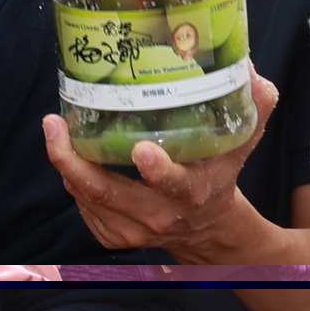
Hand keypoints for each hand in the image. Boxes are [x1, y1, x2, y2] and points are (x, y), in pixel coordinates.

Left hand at [38, 76, 280, 258]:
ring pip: (88, 198)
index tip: (141, 148)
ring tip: (55, 129)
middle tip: (55, 124)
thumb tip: (253, 73)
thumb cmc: (218, 177)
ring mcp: (133, 231)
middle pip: (108, 194)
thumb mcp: (240, 146)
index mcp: (192, 193)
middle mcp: (159, 216)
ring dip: (67, 165)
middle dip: (75, 161)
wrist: (207, 229)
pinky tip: (68, 153)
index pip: (174, 186)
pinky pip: (84, 206)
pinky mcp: (113, 237)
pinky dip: (73, 179)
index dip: (158, 170)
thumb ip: (254, 110)